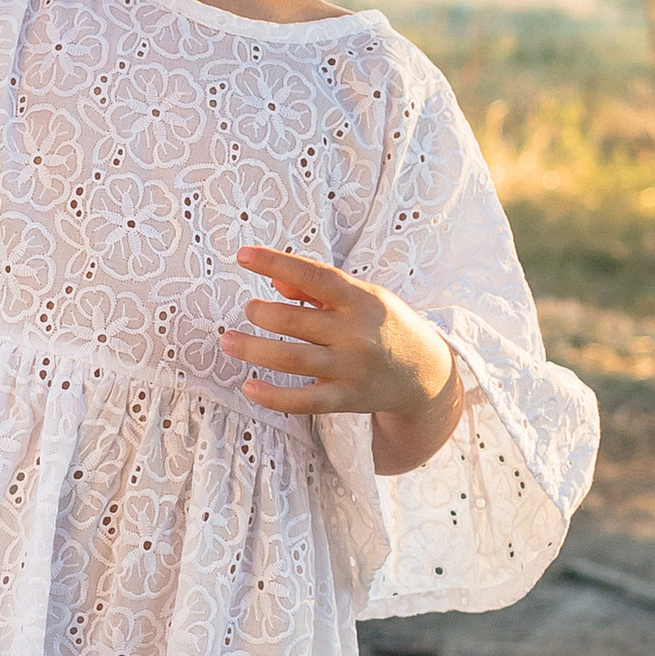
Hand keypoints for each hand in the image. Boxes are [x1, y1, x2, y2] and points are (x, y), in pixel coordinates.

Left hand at [221, 243, 462, 467]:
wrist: (426, 374)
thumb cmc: (384, 326)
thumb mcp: (361, 297)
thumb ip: (317, 288)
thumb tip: (275, 280)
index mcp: (360, 299)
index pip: (313, 275)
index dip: (275, 262)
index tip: (243, 255)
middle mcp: (355, 333)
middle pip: (293, 320)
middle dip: (260, 313)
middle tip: (248, 310)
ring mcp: (350, 368)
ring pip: (290, 359)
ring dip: (252, 349)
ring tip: (228, 341)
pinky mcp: (346, 399)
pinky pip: (302, 401)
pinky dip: (272, 396)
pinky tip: (249, 387)